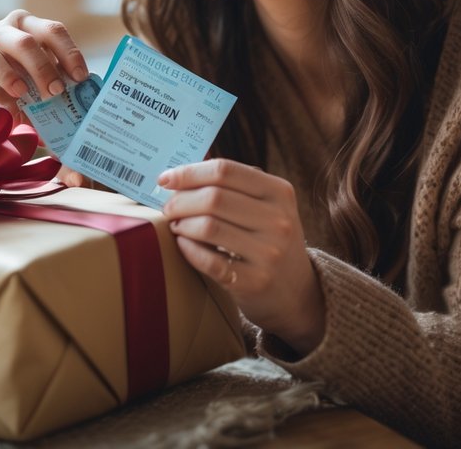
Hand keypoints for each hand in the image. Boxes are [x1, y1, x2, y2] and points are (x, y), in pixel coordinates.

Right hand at [0, 9, 90, 113]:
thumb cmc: (10, 94)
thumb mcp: (36, 91)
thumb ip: (53, 93)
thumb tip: (81, 109)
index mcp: (27, 30)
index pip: (52, 31)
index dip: (69, 52)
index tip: (80, 78)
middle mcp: (1, 30)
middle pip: (25, 41)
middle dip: (43, 68)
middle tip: (54, 92)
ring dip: (10, 76)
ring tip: (21, 94)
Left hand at [158, 159, 325, 353]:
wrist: (295, 290)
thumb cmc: (269, 239)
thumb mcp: (266, 206)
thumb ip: (233, 184)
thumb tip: (183, 170)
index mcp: (279, 192)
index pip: (225, 170)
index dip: (189, 173)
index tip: (165, 179)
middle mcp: (279, 220)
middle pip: (214, 198)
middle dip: (180, 201)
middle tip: (168, 207)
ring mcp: (269, 252)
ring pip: (208, 227)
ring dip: (182, 225)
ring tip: (176, 225)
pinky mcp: (255, 281)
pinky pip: (209, 261)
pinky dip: (188, 250)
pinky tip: (183, 245)